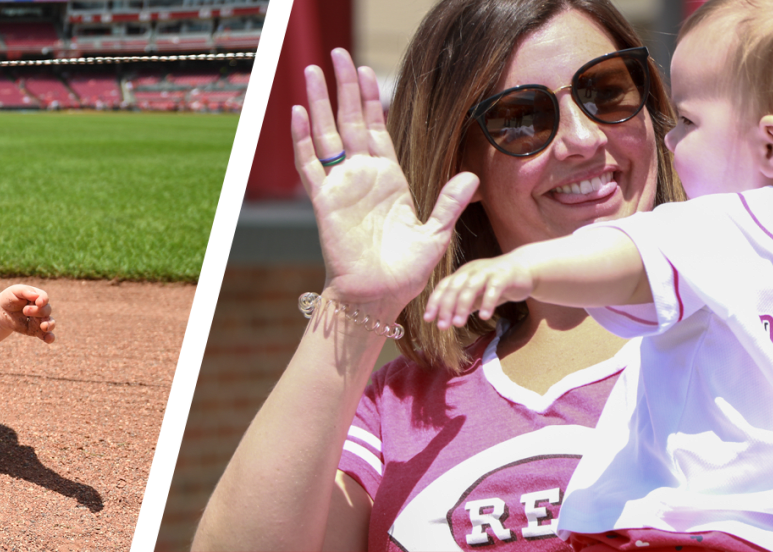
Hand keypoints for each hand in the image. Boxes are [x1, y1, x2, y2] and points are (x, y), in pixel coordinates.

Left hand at [0, 285, 56, 343]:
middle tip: (25, 311)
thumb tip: (36, 296)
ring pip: (50, 322)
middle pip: (47, 310)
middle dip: (37, 311)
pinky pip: (46, 335)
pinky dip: (49, 338)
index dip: (43, 300)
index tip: (38, 303)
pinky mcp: (35, 331)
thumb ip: (25, 291)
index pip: (44, 298)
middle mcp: (41, 308)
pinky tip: (49, 339)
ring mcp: (39, 320)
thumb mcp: (14, 291)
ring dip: (49, 325)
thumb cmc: (9, 298)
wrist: (0, 312)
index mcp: (37, 297)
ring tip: (43, 327)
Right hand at [293, 48, 480, 316]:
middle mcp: (362, 176)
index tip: (367, 70)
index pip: (377, 128)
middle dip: (344, 87)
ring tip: (311, 70)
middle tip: (337, 53)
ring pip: (326, 134)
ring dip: (319, 102)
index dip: (372, 98)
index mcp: (388, 178)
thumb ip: (449, 204)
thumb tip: (472, 177)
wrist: (377, 297)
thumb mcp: (435, 234)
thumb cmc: (405, 271)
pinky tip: (299, 112)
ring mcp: (341, 186)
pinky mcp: (324, 201)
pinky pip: (310, 164)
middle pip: (350, 120)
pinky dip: (303, 138)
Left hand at [423, 257, 534, 327]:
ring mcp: (488, 272)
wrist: (526, 269)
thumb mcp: (478, 294)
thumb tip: (447, 320)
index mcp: (463, 274)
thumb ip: (464, 304)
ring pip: (471, 287)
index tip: (428, 319)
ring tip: (458, 324)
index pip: (444, 286)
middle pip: (455, 287)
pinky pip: (494, 288)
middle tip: (442, 326)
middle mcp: (473, 270)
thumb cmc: (498, 283)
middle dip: (446, 307)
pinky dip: (487, 302)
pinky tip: (484, 317)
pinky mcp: (504, 276)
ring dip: (462, 306)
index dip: (435, 301)